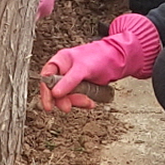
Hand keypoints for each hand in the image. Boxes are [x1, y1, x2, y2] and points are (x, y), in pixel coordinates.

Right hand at [38, 15, 160, 111]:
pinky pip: (77, 99)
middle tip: (69, 107)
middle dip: (63, 100)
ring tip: (88, 102)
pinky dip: (83, 102)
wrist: (119, 60)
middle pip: (55, 91)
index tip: (49, 105)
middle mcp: (64, 71)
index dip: (46, 92)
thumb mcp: (83, 68)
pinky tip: (91, 102)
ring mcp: (72, 81)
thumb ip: (68, 81)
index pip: (46, 78)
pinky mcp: (81, 88)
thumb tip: (54, 93)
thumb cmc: (100, 57)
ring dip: (76, 102)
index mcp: (60, 62)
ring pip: (67, 97)